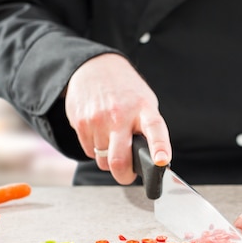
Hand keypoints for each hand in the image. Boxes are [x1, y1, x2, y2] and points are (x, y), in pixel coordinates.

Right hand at [64, 53, 170, 183]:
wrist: (94, 66)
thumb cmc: (126, 91)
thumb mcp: (145, 103)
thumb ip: (148, 129)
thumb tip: (152, 161)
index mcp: (143, 109)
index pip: (155, 130)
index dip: (160, 148)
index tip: (161, 162)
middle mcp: (120, 115)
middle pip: (119, 159)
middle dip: (124, 176)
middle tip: (127, 175)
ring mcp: (98, 119)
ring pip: (102, 160)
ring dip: (108, 159)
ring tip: (112, 142)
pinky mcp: (80, 122)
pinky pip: (89, 151)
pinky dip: (95, 150)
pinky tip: (99, 133)